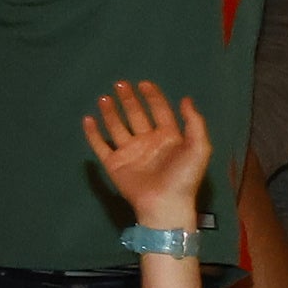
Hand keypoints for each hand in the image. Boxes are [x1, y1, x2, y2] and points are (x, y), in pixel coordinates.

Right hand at [79, 84, 201, 222]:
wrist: (165, 204)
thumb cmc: (184, 177)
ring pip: (117, 127)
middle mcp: (148, 142)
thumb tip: (186, 99)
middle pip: (136, 115)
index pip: (160, 111)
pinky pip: (100, 145)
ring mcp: (130, 153)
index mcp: (169, 138)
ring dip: (111, 112)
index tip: (144, 84)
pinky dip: (93, 133)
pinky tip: (88, 118)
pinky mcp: (115, 164)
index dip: (153, 97)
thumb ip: (194, 123)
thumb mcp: (199, 148)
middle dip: (129, 99)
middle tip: (120, 84)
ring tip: (104, 97)